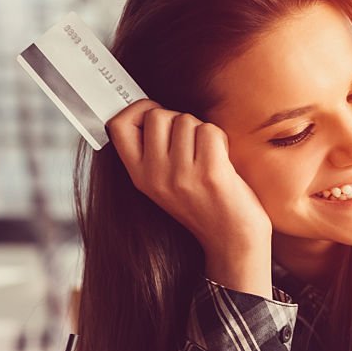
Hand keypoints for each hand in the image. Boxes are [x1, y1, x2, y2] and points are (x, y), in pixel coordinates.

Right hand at [107, 100, 272, 296]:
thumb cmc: (205, 207)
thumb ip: (153, 152)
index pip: (118, 126)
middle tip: (192, 143)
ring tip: (209, 158)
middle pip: (157, 115)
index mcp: (140, 176)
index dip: (137, 109)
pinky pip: (210, 131)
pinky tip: (222, 161)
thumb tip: (151, 109)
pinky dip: (221, 140)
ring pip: (186, 120)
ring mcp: (181, 175)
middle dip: (178, 120)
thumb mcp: (165, 184)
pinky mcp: (210, 173)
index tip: (153, 112)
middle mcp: (156, 176)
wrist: (232, 241)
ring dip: (203, 132)